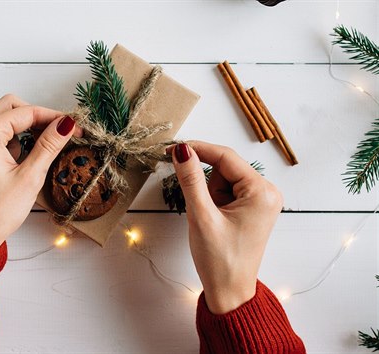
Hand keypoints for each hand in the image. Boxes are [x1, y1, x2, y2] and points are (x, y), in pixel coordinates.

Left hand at [0, 94, 79, 253]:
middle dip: (36, 117)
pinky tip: (22, 160)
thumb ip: (48, 146)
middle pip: (9, 107)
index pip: (25, 112)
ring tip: (41, 151)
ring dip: (22, 128)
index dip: (53, 117)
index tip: (73, 126)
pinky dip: (9, 140)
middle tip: (58, 133)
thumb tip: (66, 124)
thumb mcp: (29, 178)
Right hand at [170, 141, 282, 313]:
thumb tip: (182, 150)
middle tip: (201, 209)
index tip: (172, 148)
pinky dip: (213, 201)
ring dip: (208, 194)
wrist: (229, 291)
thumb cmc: (220, 260)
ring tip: (209, 220)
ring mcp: (260, 200)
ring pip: (223, 179)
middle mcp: (266, 192)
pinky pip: (226, 192)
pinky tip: (213, 220)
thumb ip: (191, 179)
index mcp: (261, 192)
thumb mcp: (201, 216)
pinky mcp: (251, 208)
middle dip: (205, 184)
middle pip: (225, 168)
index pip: (225, 156)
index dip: (197, 149)